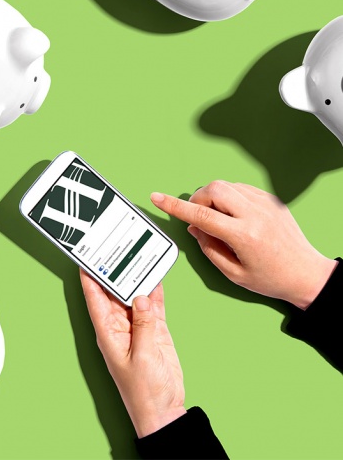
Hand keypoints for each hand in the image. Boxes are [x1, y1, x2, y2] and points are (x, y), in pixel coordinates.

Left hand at [80, 270, 185, 437]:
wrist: (164, 410)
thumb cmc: (144, 391)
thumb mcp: (143, 355)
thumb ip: (143, 324)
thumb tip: (141, 297)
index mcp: (107, 332)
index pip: (94, 297)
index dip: (89, 276)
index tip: (86, 255)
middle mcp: (119, 326)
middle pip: (114, 292)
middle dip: (114, 270)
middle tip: (117, 246)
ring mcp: (137, 327)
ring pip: (134, 295)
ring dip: (136, 278)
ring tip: (138, 254)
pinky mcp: (154, 330)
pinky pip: (152, 305)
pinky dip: (155, 290)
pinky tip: (157, 275)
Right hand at [151, 181, 336, 309]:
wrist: (307, 274)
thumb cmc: (272, 278)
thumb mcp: (233, 273)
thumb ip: (209, 248)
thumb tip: (195, 226)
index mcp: (244, 236)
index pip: (201, 214)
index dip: (175, 206)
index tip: (158, 198)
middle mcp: (255, 215)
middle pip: (213, 190)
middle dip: (198, 199)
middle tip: (198, 217)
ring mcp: (266, 204)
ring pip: (226, 186)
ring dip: (213, 197)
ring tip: (218, 219)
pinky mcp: (272, 200)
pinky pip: (241, 188)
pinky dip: (229, 197)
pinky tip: (233, 215)